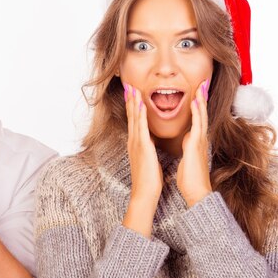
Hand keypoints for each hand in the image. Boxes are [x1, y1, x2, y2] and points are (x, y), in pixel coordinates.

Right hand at [122, 84, 163, 237]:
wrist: (144, 192)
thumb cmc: (148, 179)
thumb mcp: (148, 159)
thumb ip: (147, 149)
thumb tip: (149, 143)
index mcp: (136, 143)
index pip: (134, 121)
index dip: (133, 106)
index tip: (132, 94)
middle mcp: (133, 140)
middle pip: (131, 116)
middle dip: (130, 100)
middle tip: (129, 85)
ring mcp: (136, 142)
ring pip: (134, 118)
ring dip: (133, 102)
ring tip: (132, 88)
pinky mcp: (142, 146)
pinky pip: (141, 126)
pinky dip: (140, 114)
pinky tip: (141, 104)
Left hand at [177, 79, 211, 207]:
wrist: (195, 191)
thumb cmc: (190, 178)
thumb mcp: (187, 158)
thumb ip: (188, 147)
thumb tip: (187, 140)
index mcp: (195, 141)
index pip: (196, 119)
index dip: (196, 106)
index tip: (195, 93)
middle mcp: (199, 138)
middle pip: (201, 113)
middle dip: (201, 98)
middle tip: (202, 83)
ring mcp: (200, 139)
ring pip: (201, 115)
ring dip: (200, 99)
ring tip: (200, 85)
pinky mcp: (197, 143)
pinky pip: (198, 123)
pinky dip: (197, 111)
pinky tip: (196, 100)